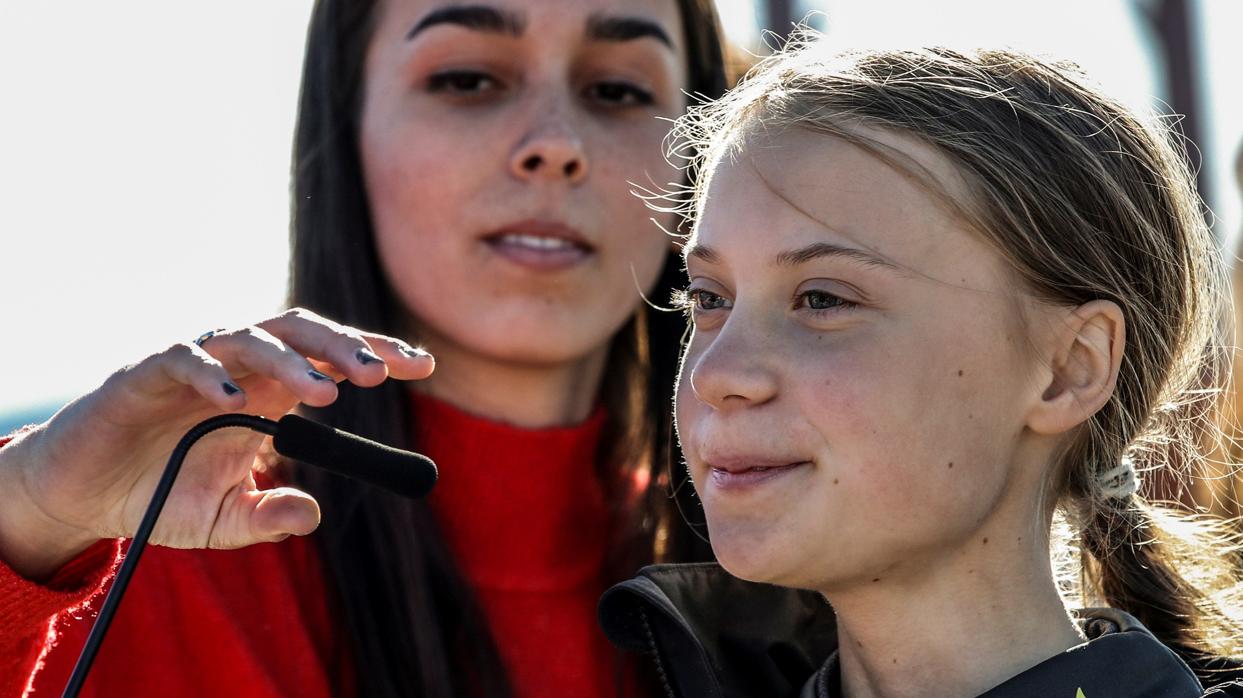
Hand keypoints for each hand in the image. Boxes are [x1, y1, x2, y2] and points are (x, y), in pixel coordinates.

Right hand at [0, 308, 433, 579]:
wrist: (84, 494)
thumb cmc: (160, 494)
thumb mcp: (221, 519)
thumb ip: (266, 515)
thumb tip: (312, 515)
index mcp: (270, 391)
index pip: (331, 359)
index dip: (377, 354)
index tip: (424, 365)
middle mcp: (240, 367)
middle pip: (300, 334)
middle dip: (343, 347)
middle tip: (380, 373)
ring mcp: (194, 363)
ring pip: (250, 337)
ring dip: (289, 360)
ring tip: (324, 393)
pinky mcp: (146, 372)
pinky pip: (182, 357)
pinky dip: (209, 371)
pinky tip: (233, 398)